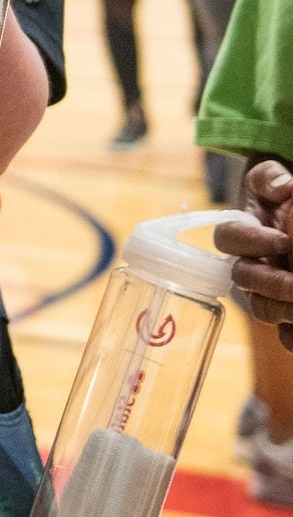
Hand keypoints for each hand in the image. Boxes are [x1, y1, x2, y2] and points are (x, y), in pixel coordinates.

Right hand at [216, 160, 292, 348]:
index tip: (284, 240)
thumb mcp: (277, 181)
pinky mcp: (287, 316)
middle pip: (242, 278)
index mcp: (244, 234)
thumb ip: (270, 178)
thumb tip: (282, 188)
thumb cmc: (287, 200)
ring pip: (261, 309)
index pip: (229, 238)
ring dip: (281, 310)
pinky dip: (292, 337)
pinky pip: (285, 336)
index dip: (252, 241)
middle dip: (272, 281)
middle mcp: (251, 264)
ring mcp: (268, 292)